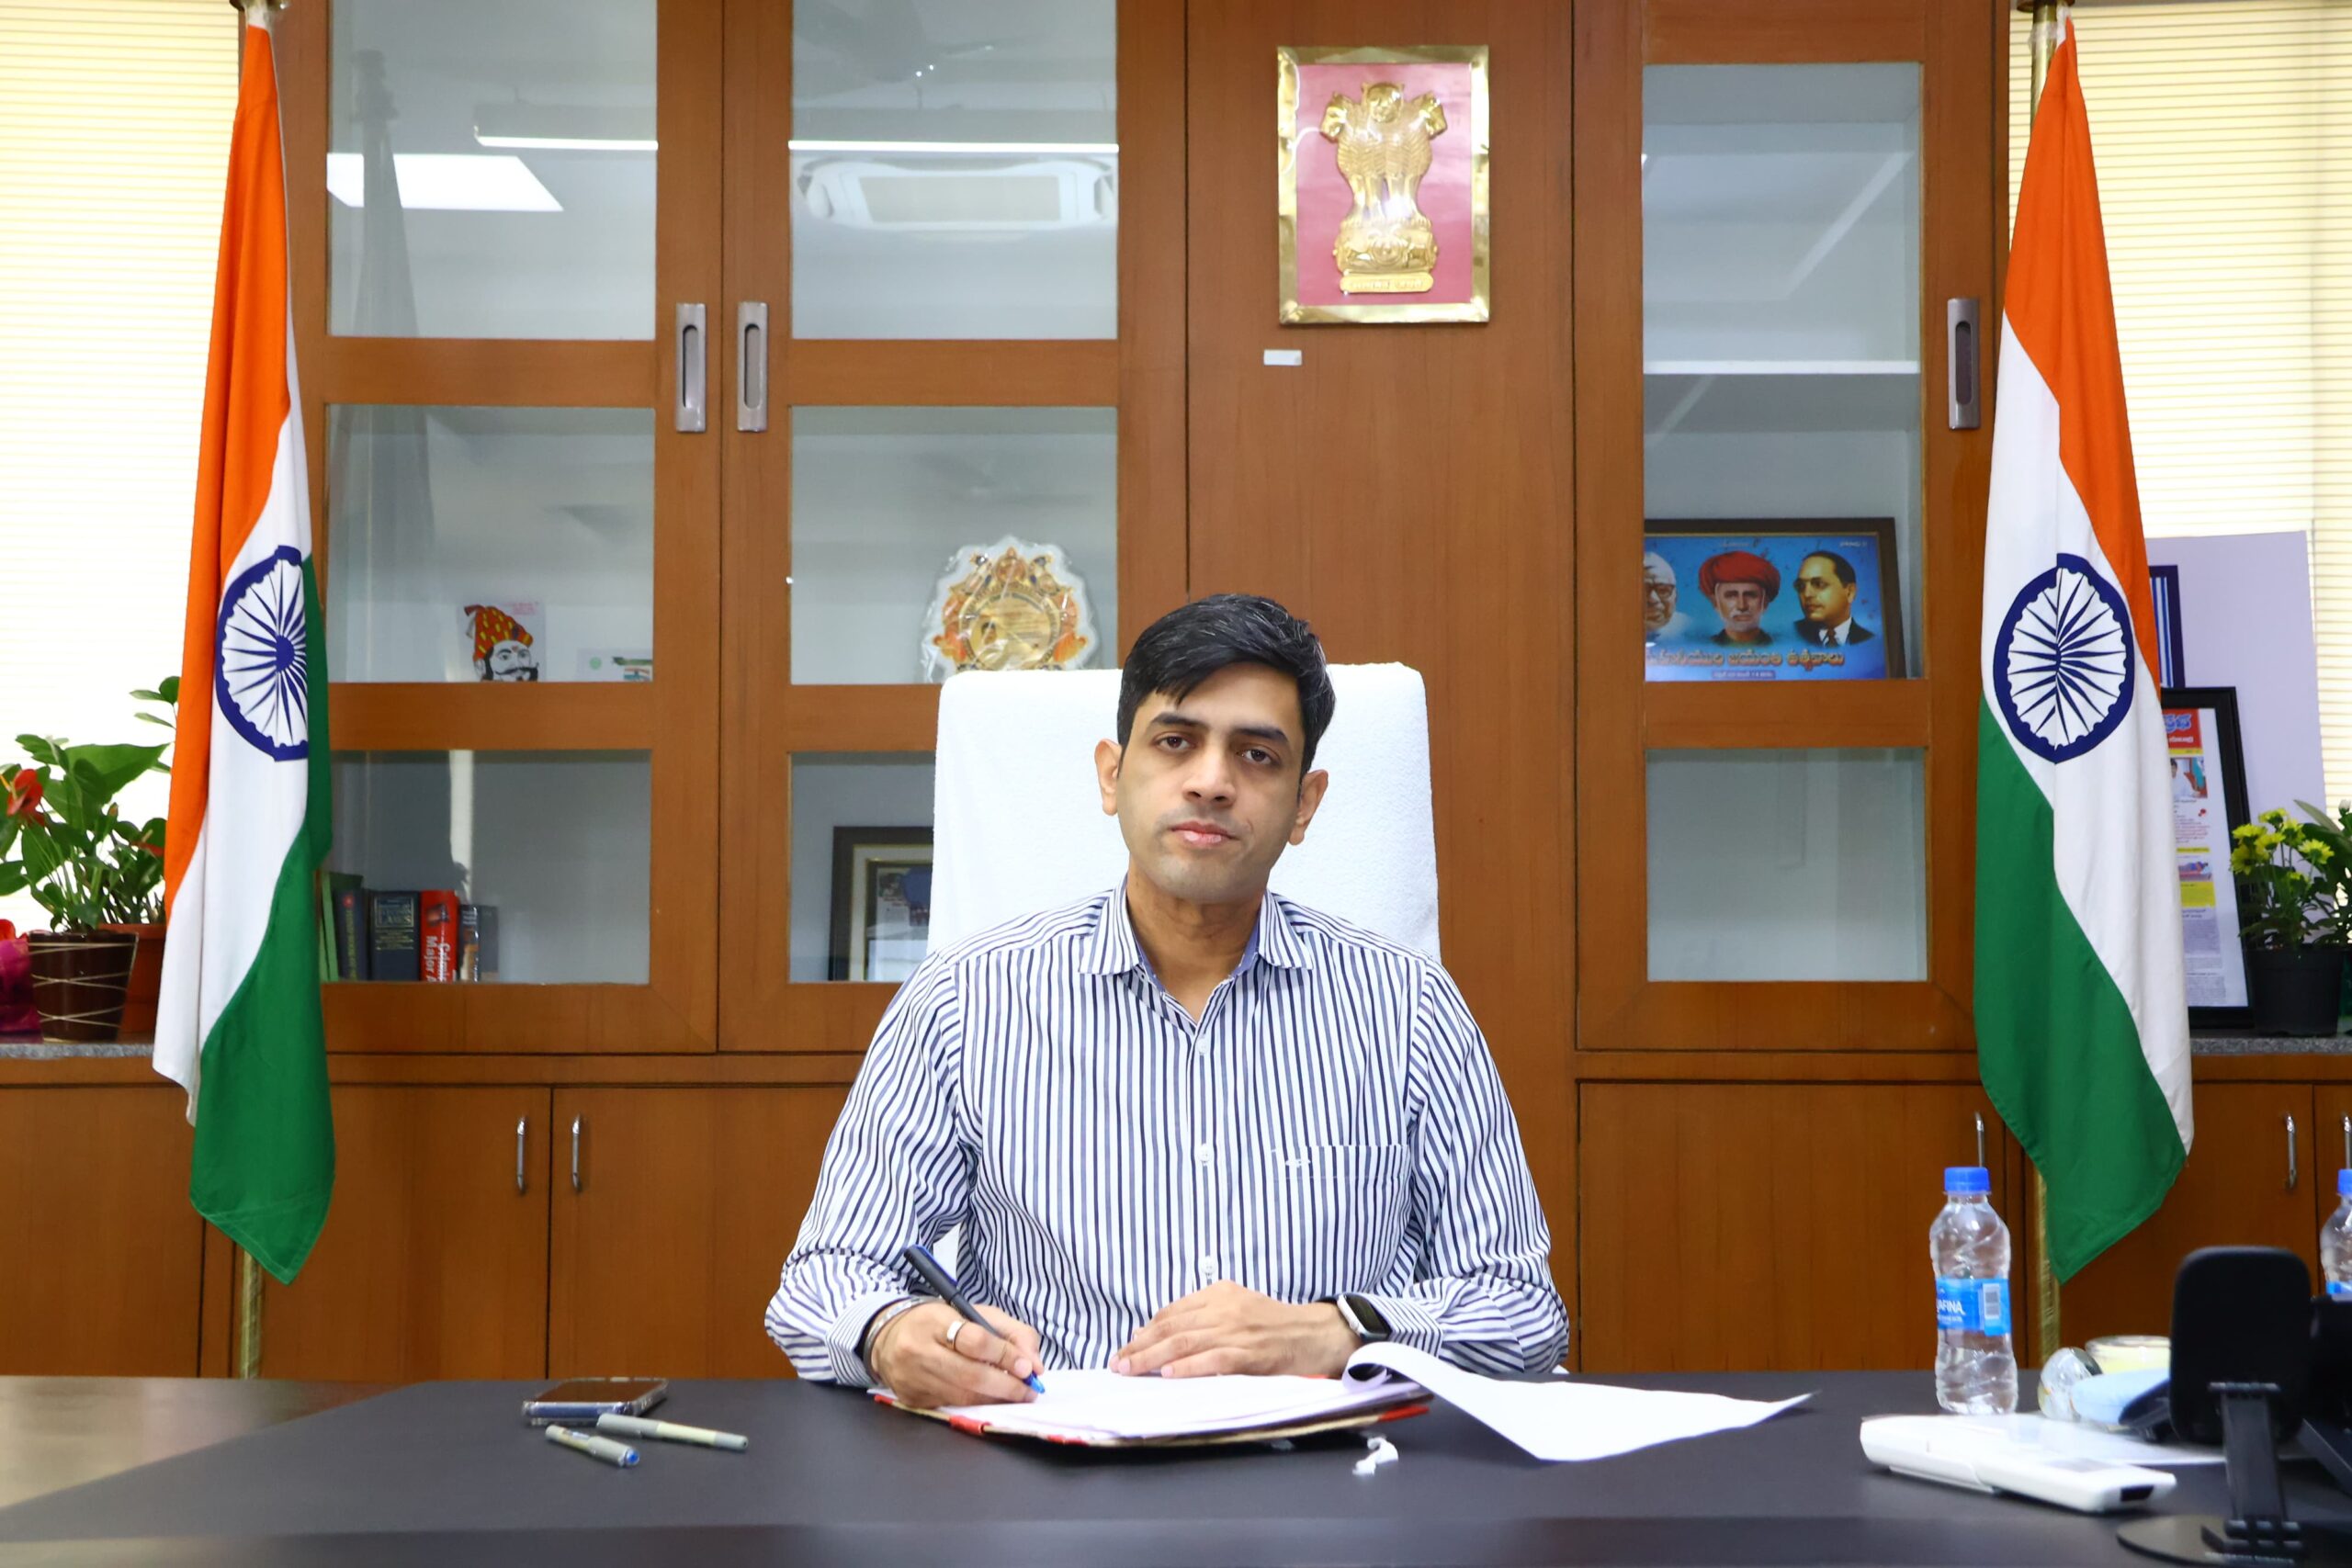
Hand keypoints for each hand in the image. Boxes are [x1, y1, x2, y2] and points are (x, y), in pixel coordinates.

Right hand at [869, 1301, 1043, 1408]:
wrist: (888, 1338)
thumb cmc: (939, 1323)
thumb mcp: (975, 1313)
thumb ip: (1011, 1333)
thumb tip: (1035, 1365)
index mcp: (934, 1321)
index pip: (975, 1340)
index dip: (1006, 1355)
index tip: (1028, 1367)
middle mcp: (919, 1351)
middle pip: (971, 1375)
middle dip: (1007, 1386)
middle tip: (1029, 1390)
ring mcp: (913, 1378)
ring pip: (963, 1396)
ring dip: (996, 1399)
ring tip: (1015, 1396)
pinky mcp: (912, 1399)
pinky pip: (952, 1406)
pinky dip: (977, 1405)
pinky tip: (990, 1399)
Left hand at [1113, 1280, 1357, 1377]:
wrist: (1315, 1333)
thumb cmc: (1272, 1324)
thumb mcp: (1234, 1308)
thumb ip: (1197, 1317)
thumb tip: (1151, 1331)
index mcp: (1219, 1294)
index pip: (1172, 1312)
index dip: (1145, 1331)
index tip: (1126, 1347)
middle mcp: (1225, 1308)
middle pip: (1173, 1327)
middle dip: (1141, 1346)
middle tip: (1118, 1363)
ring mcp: (1238, 1330)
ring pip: (1187, 1343)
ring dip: (1154, 1358)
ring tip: (1132, 1370)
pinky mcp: (1251, 1352)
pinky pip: (1214, 1359)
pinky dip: (1190, 1367)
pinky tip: (1169, 1374)